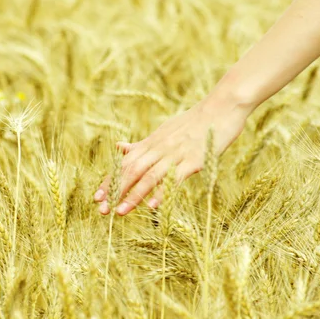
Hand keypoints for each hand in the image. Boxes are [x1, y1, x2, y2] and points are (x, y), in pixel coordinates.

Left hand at [93, 96, 249, 215]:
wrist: (222, 107)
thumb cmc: (195, 121)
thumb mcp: (163, 130)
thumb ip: (142, 143)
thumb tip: (119, 147)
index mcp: (152, 142)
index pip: (125, 163)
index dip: (110, 180)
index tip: (96, 197)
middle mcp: (160, 148)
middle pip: (132, 170)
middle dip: (115, 190)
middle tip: (101, 210)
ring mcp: (176, 154)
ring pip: (149, 176)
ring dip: (133, 195)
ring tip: (120, 212)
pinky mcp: (194, 160)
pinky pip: (174, 177)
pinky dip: (162, 192)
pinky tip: (152, 206)